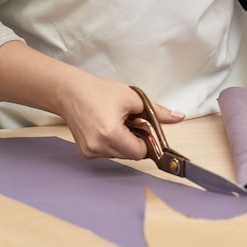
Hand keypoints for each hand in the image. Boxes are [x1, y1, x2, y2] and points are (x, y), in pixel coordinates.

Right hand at [0, 41, 184, 159]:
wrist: (67, 92)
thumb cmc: (96, 91)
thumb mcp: (131, 97)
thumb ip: (156, 111)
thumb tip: (179, 117)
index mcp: (111, 134)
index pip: (140, 152)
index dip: (146, 140)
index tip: (143, 127)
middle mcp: (99, 147)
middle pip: (131, 155)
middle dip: (135, 141)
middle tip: (129, 122)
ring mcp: (91, 152)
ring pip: (121, 155)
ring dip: (124, 143)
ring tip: (115, 123)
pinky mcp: (86, 153)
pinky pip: (109, 153)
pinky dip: (112, 144)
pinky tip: (105, 128)